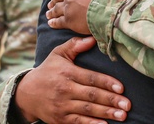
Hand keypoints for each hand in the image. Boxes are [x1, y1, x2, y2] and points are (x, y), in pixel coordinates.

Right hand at [14, 37, 130, 123]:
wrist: (26, 93)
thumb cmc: (47, 70)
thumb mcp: (58, 54)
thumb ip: (74, 45)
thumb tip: (92, 38)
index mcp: (67, 73)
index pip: (91, 78)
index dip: (106, 83)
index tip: (121, 88)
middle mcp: (65, 90)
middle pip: (91, 95)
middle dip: (111, 100)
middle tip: (127, 104)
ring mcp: (62, 105)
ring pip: (87, 110)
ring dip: (106, 113)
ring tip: (122, 115)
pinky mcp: (60, 118)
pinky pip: (78, 122)